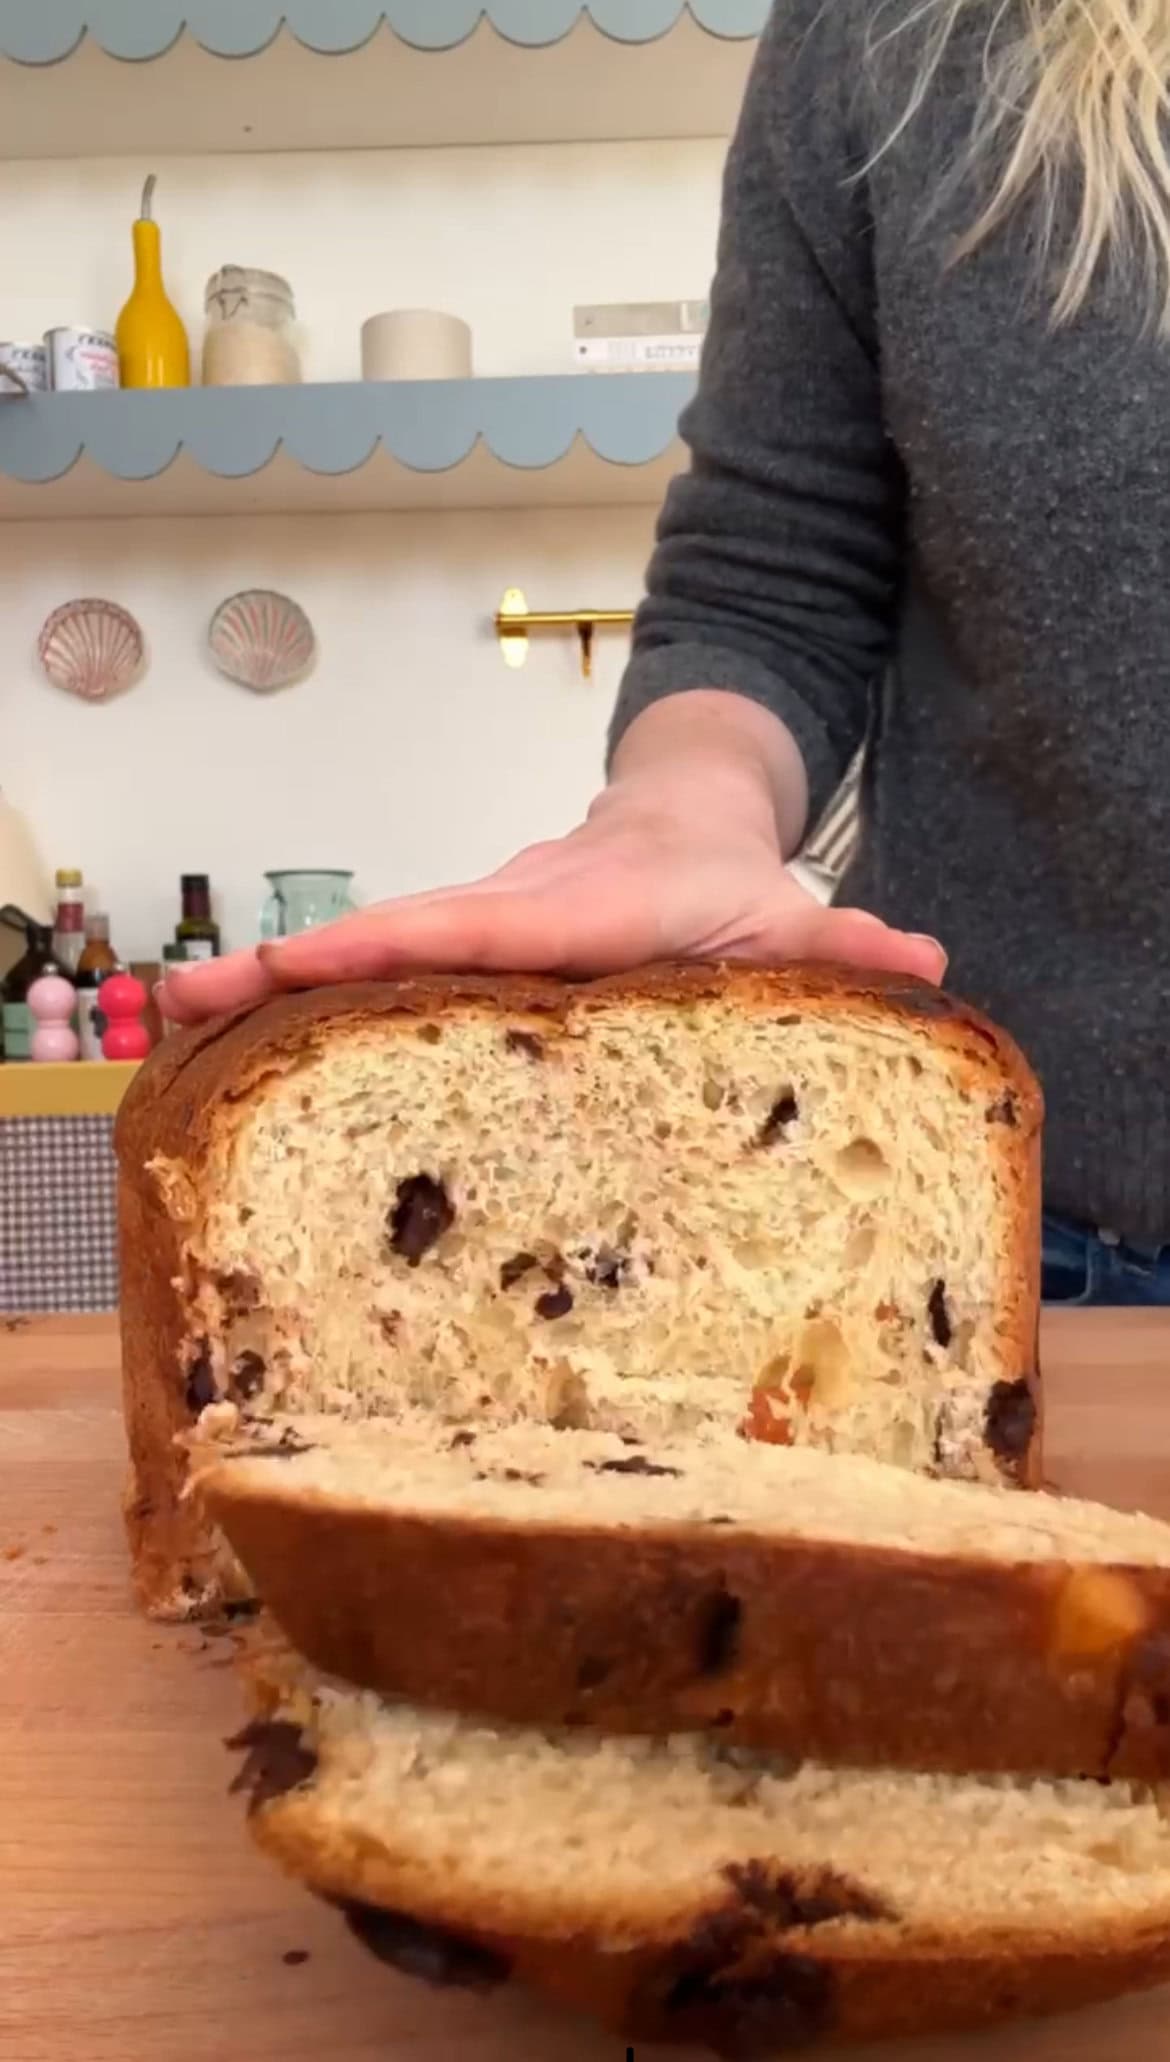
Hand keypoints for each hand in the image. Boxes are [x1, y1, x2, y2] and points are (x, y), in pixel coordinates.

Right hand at [161, 757, 944, 1026]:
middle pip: (386, 939)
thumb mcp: (790, 921)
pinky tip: (226, 1045)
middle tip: (186, 1003)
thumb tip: (920, 967)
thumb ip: (847, 950)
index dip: (398, 950)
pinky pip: (372, 978)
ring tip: (173, 1030)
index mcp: (581, 913)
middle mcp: (508, 913)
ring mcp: (471, 930)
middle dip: (285, 969)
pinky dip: (293, 1000)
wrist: (685, 824)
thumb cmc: (728, 889)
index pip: (480, 927)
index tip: (309, 964)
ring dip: (265, 991)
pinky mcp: (454, 953)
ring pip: (362, 957)